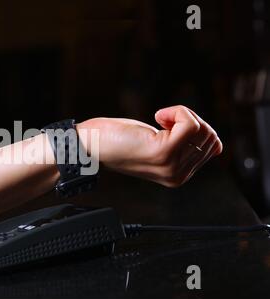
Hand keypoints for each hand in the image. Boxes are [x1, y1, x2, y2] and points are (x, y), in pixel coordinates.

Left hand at [77, 105, 222, 186]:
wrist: (91, 145)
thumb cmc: (120, 141)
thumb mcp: (158, 144)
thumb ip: (185, 146)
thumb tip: (217, 144)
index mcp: (178, 176)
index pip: (211, 146)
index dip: (194, 127)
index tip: (169, 126)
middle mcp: (177, 176)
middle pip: (209, 137)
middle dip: (190, 120)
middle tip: (164, 121)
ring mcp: (171, 166)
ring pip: (201, 128)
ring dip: (182, 114)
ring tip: (160, 120)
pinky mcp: (163, 152)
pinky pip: (189, 122)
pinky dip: (177, 111)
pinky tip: (158, 117)